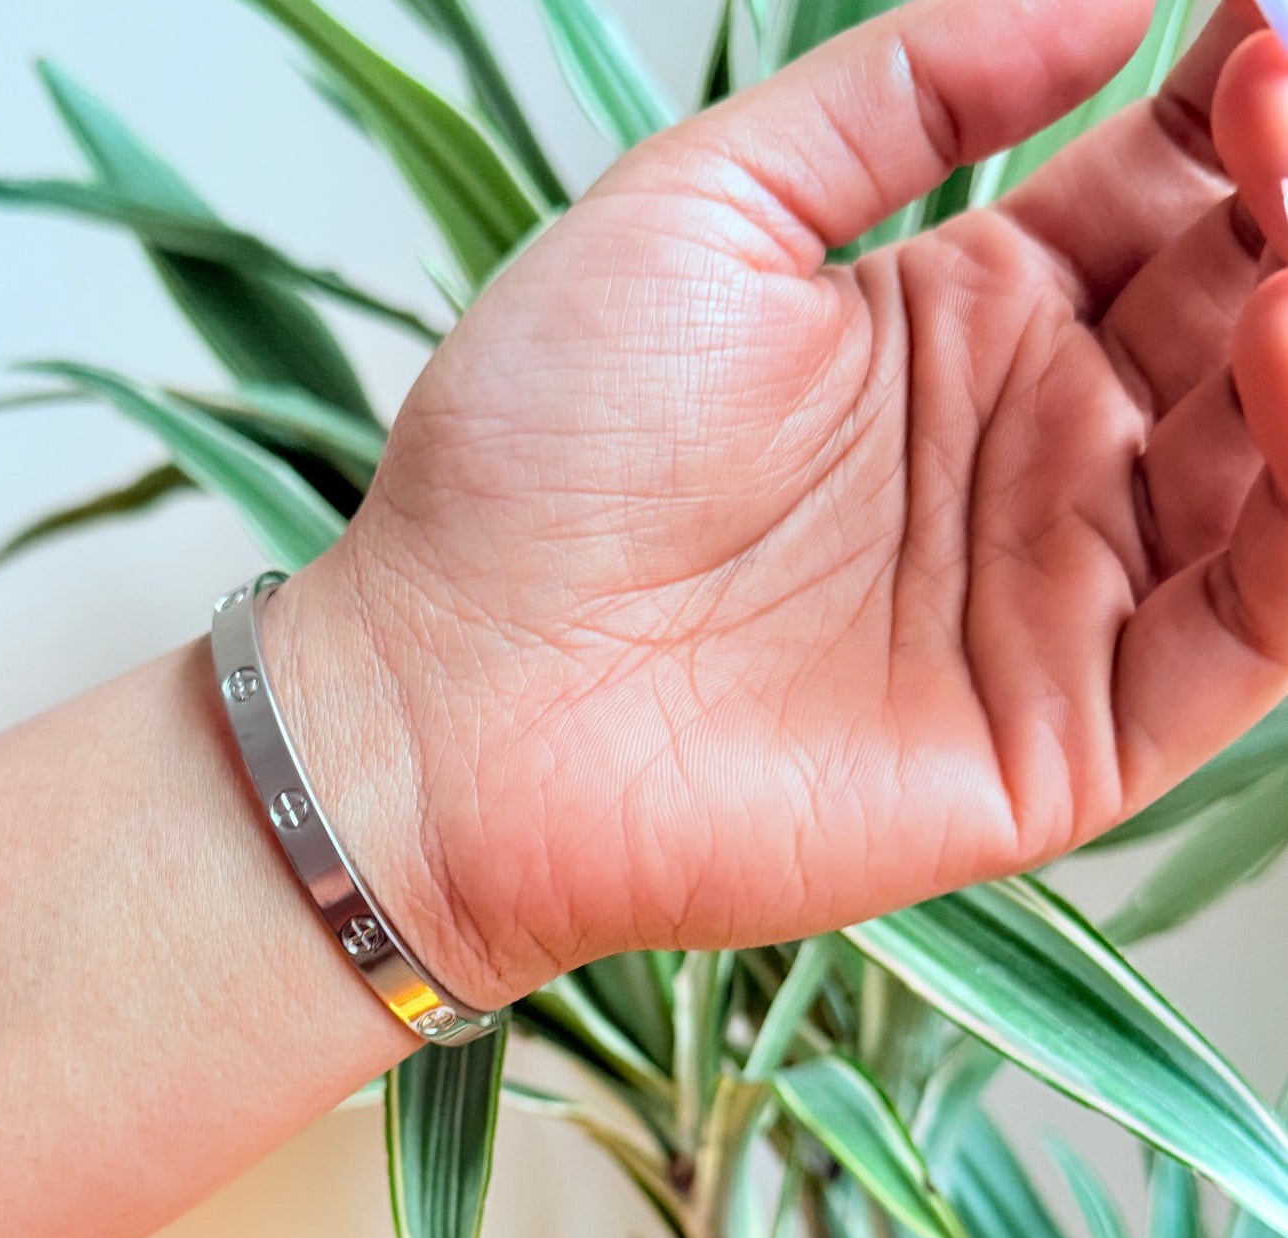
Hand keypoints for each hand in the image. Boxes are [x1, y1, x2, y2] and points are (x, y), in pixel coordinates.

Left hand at [272, 0, 1287, 1011]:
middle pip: (1244, 315)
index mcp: (963, 324)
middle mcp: (1033, 457)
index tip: (1272, 22)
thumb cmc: (533, 461)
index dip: (1242, 106)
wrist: (453, 696)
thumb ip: (905, 92)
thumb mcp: (705, 212)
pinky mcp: (1061, 744)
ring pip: (1274, 475)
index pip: (1168, 197)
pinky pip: (1241, 640)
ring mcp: (1055, 603)